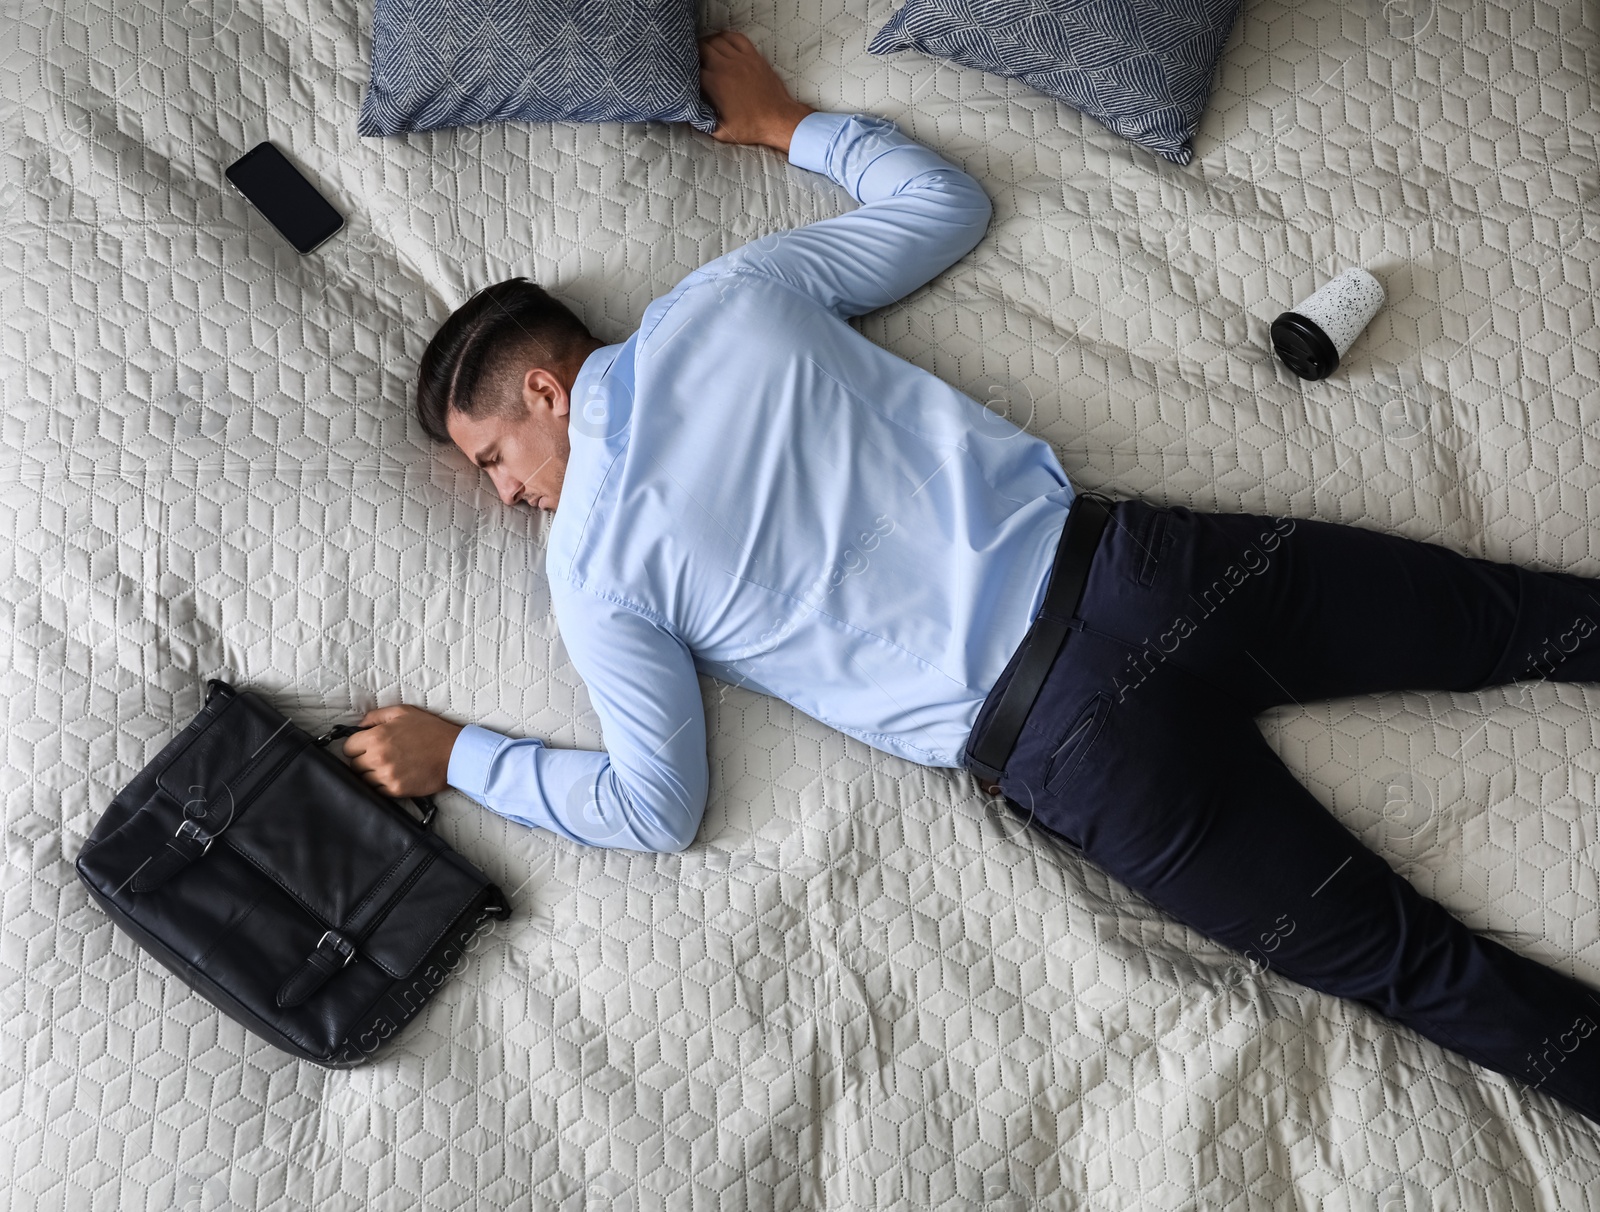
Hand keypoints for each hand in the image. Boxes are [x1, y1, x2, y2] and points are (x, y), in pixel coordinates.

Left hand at [342, 705, 462, 797]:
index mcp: (376, 737)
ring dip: (372, 774)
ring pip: (364, 780)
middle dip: (363, 760)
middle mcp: (378, 758)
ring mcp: (386, 776)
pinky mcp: (396, 790)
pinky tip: (395, 776)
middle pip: (354, 765)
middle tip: (379, 756)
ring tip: (388, 767)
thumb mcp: (404, 712)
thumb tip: (359, 726)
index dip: (356, 746)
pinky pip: (377, 791)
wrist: (455, 753)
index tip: (366, 746)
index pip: (348, 747)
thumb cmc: (431, 730)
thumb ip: (377, 716)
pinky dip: (383, 784)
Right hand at [698, 30, 813, 152]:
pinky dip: (726, 38)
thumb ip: (702, 122)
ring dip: (708, 44)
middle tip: (692, 61)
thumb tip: (690, 114)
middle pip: (702, 48)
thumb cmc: (751, 127)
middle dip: (694, 53)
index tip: (685, 76)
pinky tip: (722, 44)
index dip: (686, 71)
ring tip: (704, 52)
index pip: (692, 69)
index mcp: (715, 84)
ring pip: (717, 40)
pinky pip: (736, 37)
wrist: (778, 119)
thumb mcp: (721, 132)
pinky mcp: (753, 56)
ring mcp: (741, 59)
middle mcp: (726, 67)